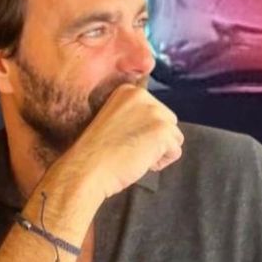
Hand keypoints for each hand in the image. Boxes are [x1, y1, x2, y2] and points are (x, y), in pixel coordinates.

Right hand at [58, 85, 183, 200]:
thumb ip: (136, 115)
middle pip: (168, 121)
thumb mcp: (115, 120)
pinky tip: (140, 162)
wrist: (86, 169)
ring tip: (134, 155)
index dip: (142, 131)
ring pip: (174, 137)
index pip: (155, 111)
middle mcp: (143, 96)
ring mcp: (154, 112)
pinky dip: (161, 162)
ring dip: (159, 151)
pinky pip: (175, 152)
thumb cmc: (96, 153)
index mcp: (129, 91)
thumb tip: (153, 125)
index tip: (122, 138)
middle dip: (154, 139)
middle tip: (129, 148)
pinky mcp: (162, 130)